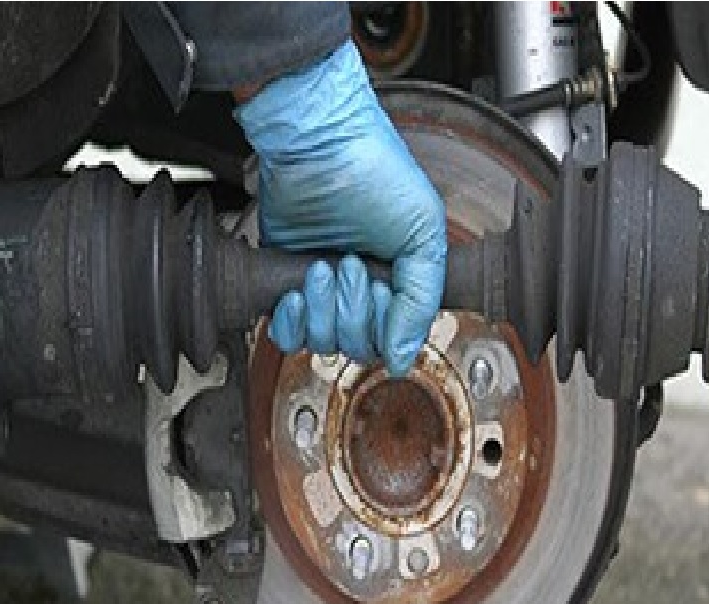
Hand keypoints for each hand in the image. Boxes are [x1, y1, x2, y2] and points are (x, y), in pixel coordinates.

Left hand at [235, 40, 445, 376]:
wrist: (320, 140)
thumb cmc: (377, 171)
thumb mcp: (424, 233)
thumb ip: (421, 301)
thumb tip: (404, 358)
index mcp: (400, 280)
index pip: (395, 338)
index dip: (387, 325)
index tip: (381, 286)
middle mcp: (362, 288)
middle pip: (358, 345)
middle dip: (354, 309)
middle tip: (350, 263)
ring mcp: (323, 288)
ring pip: (324, 341)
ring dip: (324, 311)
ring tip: (322, 266)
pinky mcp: (285, 280)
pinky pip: (288, 332)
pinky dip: (293, 321)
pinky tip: (297, 290)